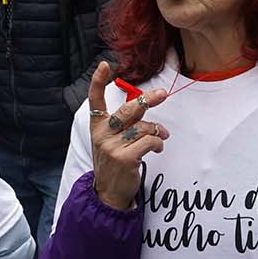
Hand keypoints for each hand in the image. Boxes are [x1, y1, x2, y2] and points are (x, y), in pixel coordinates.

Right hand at [87, 61, 168, 209]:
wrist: (108, 193)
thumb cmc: (114, 162)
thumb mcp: (111, 140)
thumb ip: (124, 123)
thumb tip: (146, 104)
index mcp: (97, 126)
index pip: (95, 100)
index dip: (99, 81)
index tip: (104, 65)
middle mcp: (102, 134)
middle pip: (128, 110)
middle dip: (148, 100)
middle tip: (162, 94)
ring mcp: (112, 146)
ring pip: (143, 127)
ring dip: (157, 131)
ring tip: (161, 137)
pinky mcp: (125, 158)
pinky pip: (149, 142)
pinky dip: (158, 143)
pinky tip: (157, 148)